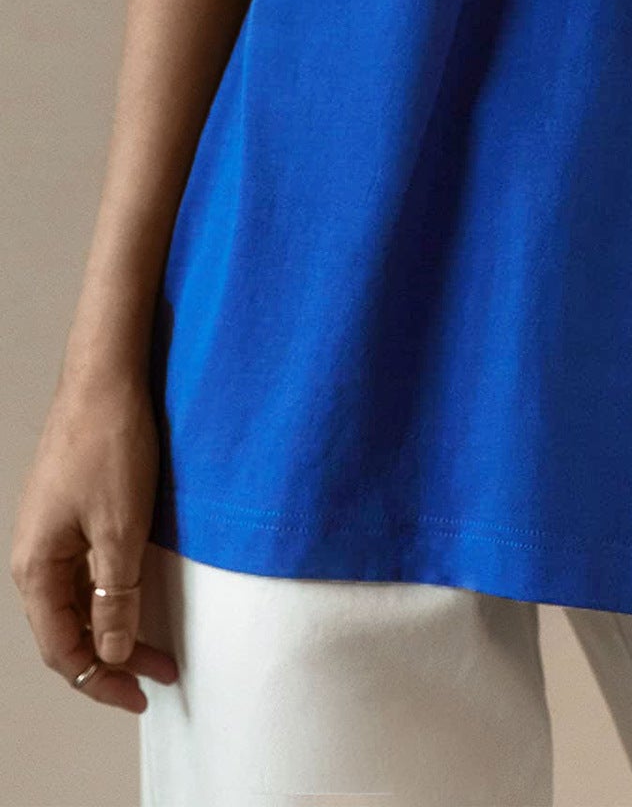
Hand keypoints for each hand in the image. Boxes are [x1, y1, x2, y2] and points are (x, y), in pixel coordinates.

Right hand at [10, 368, 179, 711]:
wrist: (106, 376)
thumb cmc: (109, 445)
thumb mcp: (121, 530)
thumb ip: (115, 596)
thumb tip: (110, 652)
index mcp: (35, 566)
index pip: (62, 648)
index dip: (100, 679)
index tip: (140, 694)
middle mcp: (34, 554)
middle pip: (68, 627)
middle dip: (111, 657)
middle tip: (159, 673)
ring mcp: (51, 530)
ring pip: (78, 598)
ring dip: (114, 625)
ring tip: (156, 643)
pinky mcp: (71, 509)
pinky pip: (86, 568)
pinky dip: (113, 591)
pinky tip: (139, 594)